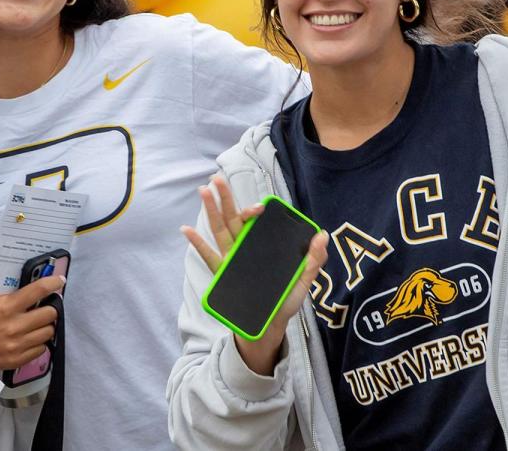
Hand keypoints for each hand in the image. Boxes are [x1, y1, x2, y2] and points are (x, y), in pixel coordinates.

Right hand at [0, 274, 65, 369]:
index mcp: (7, 307)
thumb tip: (30, 288)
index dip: (53, 283)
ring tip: (36, 324)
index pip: (38, 291)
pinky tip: (29, 338)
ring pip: (49, 332)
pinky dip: (38, 342)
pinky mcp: (18, 359)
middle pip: (50, 314)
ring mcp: (18, 344)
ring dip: (45, 326)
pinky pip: (41, 349)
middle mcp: (15, 326)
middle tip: (43, 307)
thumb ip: (10, 293)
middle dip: (49, 308)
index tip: (59, 281)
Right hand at [180, 176, 327, 375]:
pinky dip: (197, 243)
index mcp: (261, 246)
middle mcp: (244, 248)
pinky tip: (185, 229)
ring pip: (219, 231)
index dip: (253, 211)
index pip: (254, 222)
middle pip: (232, 219)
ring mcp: (231, 260)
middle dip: (224, 198)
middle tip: (216, 179)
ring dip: (210, 211)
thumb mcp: (303, 281)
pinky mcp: (223, 275)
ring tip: (203, 192)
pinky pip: (208, 257)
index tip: (259, 207)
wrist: (269, 328)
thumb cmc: (284, 302)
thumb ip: (313, 260)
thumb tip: (322, 235)